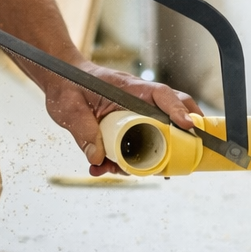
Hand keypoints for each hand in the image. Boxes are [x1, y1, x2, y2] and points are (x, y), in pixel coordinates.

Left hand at [39, 64, 199, 175]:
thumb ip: (83, 131)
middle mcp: (137, 101)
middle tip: (175, 163)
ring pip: (152, 138)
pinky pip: (133, 147)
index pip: (161, 95)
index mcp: (128, 88)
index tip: (189, 126)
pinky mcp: (125, 128)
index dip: (178, 109)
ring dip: (141, 159)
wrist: (61, 81)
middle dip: (178, 140)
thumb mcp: (71, 108)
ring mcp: (134, 115)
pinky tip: (101, 167)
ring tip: (117, 169)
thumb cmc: (68, 84)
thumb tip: (98, 159)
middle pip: (171, 116)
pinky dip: (122, 161)